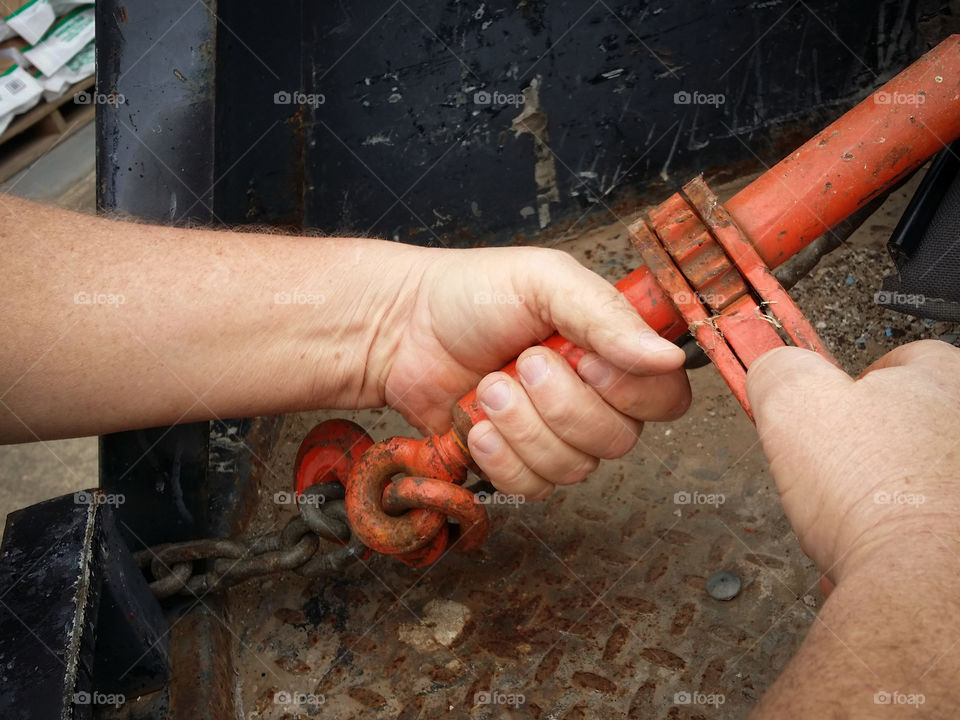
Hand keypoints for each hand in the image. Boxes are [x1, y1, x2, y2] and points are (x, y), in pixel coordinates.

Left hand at [379, 246, 689, 499]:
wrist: (403, 329)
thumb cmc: (473, 294)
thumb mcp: (544, 281)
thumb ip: (607, 316)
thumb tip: (668, 356)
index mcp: (611, 350)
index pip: (664, 397)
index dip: (631, 392)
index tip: (586, 362)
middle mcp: (592, 398)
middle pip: (618, 440)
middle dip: (561, 404)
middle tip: (522, 363)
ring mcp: (554, 435)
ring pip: (573, 468)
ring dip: (523, 427)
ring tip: (490, 387)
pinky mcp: (517, 464)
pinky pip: (532, 487)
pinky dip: (501, 457)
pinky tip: (478, 424)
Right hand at [746, 340, 959, 584]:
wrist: (921, 581)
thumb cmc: (873, 492)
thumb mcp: (794, 402)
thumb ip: (780, 370)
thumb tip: (775, 370)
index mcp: (946, 379)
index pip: (901, 360)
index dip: (851, 386)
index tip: (822, 412)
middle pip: (909, 426)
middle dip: (866, 451)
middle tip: (829, 473)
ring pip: (918, 485)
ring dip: (883, 502)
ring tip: (846, 525)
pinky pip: (928, 533)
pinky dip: (901, 544)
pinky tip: (874, 557)